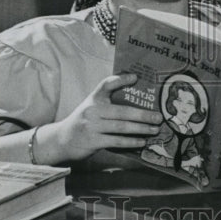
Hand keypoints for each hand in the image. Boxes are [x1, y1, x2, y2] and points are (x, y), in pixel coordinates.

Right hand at [39, 74, 162, 162]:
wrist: (62, 140)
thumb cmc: (83, 122)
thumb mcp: (92, 107)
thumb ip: (108, 103)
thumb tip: (137, 104)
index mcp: (93, 98)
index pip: (106, 85)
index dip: (120, 79)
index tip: (135, 77)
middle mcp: (92, 110)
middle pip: (122, 111)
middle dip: (143, 115)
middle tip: (158, 117)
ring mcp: (92, 126)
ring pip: (121, 127)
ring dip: (141, 129)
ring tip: (154, 130)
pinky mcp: (93, 141)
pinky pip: (116, 141)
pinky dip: (130, 142)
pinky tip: (142, 142)